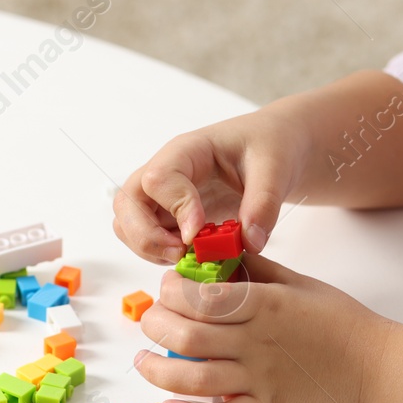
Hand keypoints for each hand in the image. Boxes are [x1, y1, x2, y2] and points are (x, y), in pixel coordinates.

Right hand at [112, 107, 303, 264]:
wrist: (273, 151)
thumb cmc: (270, 146)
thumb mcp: (276, 167)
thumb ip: (264, 204)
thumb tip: (250, 242)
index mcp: (187, 151)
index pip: (158, 179)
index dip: (175, 209)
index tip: (198, 234)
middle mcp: (165, 172)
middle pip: (127, 204)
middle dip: (146, 236)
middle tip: (181, 254)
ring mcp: (162, 197)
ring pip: (128, 225)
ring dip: (149, 248)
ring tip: (187, 256)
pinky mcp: (168, 217)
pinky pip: (145, 239)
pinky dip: (159, 255)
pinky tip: (191, 256)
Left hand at [132, 253, 391, 402]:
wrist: (376, 369)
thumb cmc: (338, 322)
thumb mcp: (298, 282)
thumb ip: (256, 267)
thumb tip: (219, 248)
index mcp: (264, 305)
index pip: (202, 296)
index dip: (171, 291)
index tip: (166, 288)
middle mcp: (256, 343)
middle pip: (187, 336)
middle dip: (155, 326)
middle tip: (150, 321)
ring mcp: (259, 381)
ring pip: (194, 379)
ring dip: (158, 371)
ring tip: (144, 361)